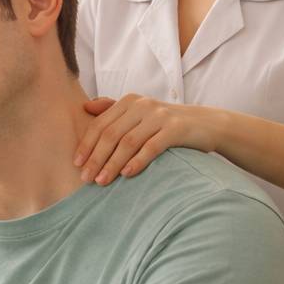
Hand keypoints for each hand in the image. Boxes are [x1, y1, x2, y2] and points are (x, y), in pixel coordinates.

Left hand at [73, 95, 215, 185]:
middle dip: (96, 158)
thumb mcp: (140, 113)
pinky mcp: (176, 129)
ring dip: (112, 164)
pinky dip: (137, 161)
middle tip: (85, 178)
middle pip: (112, 134)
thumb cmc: (166, 123)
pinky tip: (127, 175)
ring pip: (128, 142)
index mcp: (129, 101)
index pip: (101, 124)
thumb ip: (114, 109)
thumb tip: (86, 107)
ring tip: (102, 181)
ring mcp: (160, 116)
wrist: (206, 124)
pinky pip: (151, 147)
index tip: (76, 164)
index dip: (87, 144)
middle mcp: (143, 105)